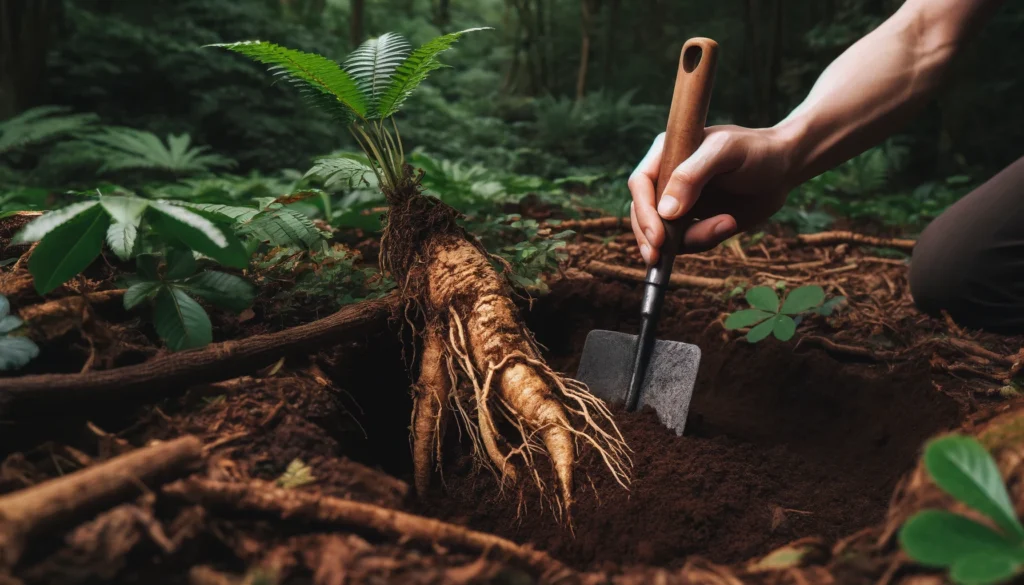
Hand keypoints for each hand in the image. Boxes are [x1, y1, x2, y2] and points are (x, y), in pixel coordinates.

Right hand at [628, 124, 796, 264]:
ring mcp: (680, 203)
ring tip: (727, 223)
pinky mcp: (695, 222)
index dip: (643, 210)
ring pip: (664, 233)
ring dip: (690, 238)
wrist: (784, 169)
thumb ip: (692, 175)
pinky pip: (687, 241)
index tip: (657, 236)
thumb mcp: (725, 152)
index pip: (640, 183)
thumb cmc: (756, 151)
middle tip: (661, 257)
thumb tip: (665, 212)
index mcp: (668, 153)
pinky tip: (729, 223)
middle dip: (651, 237)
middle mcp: (668, 179)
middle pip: (643, 213)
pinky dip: (704, 240)